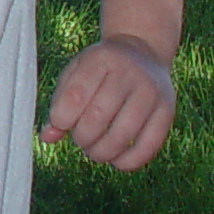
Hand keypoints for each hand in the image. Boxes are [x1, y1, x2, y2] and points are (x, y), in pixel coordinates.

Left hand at [40, 34, 174, 171]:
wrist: (142, 51)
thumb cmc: (100, 69)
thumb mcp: (76, 74)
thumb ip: (60, 103)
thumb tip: (47, 138)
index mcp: (101, 59)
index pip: (75, 96)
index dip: (62, 118)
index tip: (61, 123)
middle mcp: (129, 73)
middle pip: (97, 118)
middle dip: (82, 138)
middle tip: (80, 139)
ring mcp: (151, 92)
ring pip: (122, 135)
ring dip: (101, 152)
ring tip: (94, 151)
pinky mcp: (167, 111)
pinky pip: (148, 146)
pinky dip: (128, 161)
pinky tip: (115, 160)